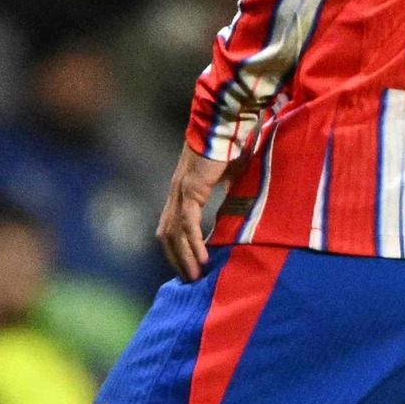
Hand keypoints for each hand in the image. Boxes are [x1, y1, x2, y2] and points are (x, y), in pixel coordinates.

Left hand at [158, 145, 229, 283]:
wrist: (223, 123)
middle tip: (188, 279)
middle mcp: (176, 193)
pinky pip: (188, 223)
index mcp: (182, 191)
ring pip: (175, 233)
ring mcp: (181, 192)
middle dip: (176, 259)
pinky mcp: (191, 189)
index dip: (175, 248)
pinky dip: (194, 243)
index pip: (170, 226)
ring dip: (185, 257)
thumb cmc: (228, 145)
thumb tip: (238, 205)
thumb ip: (227, 191)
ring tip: (196, 276)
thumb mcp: (229, 175)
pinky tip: (202, 258)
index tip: (186, 265)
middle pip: (166, 235)